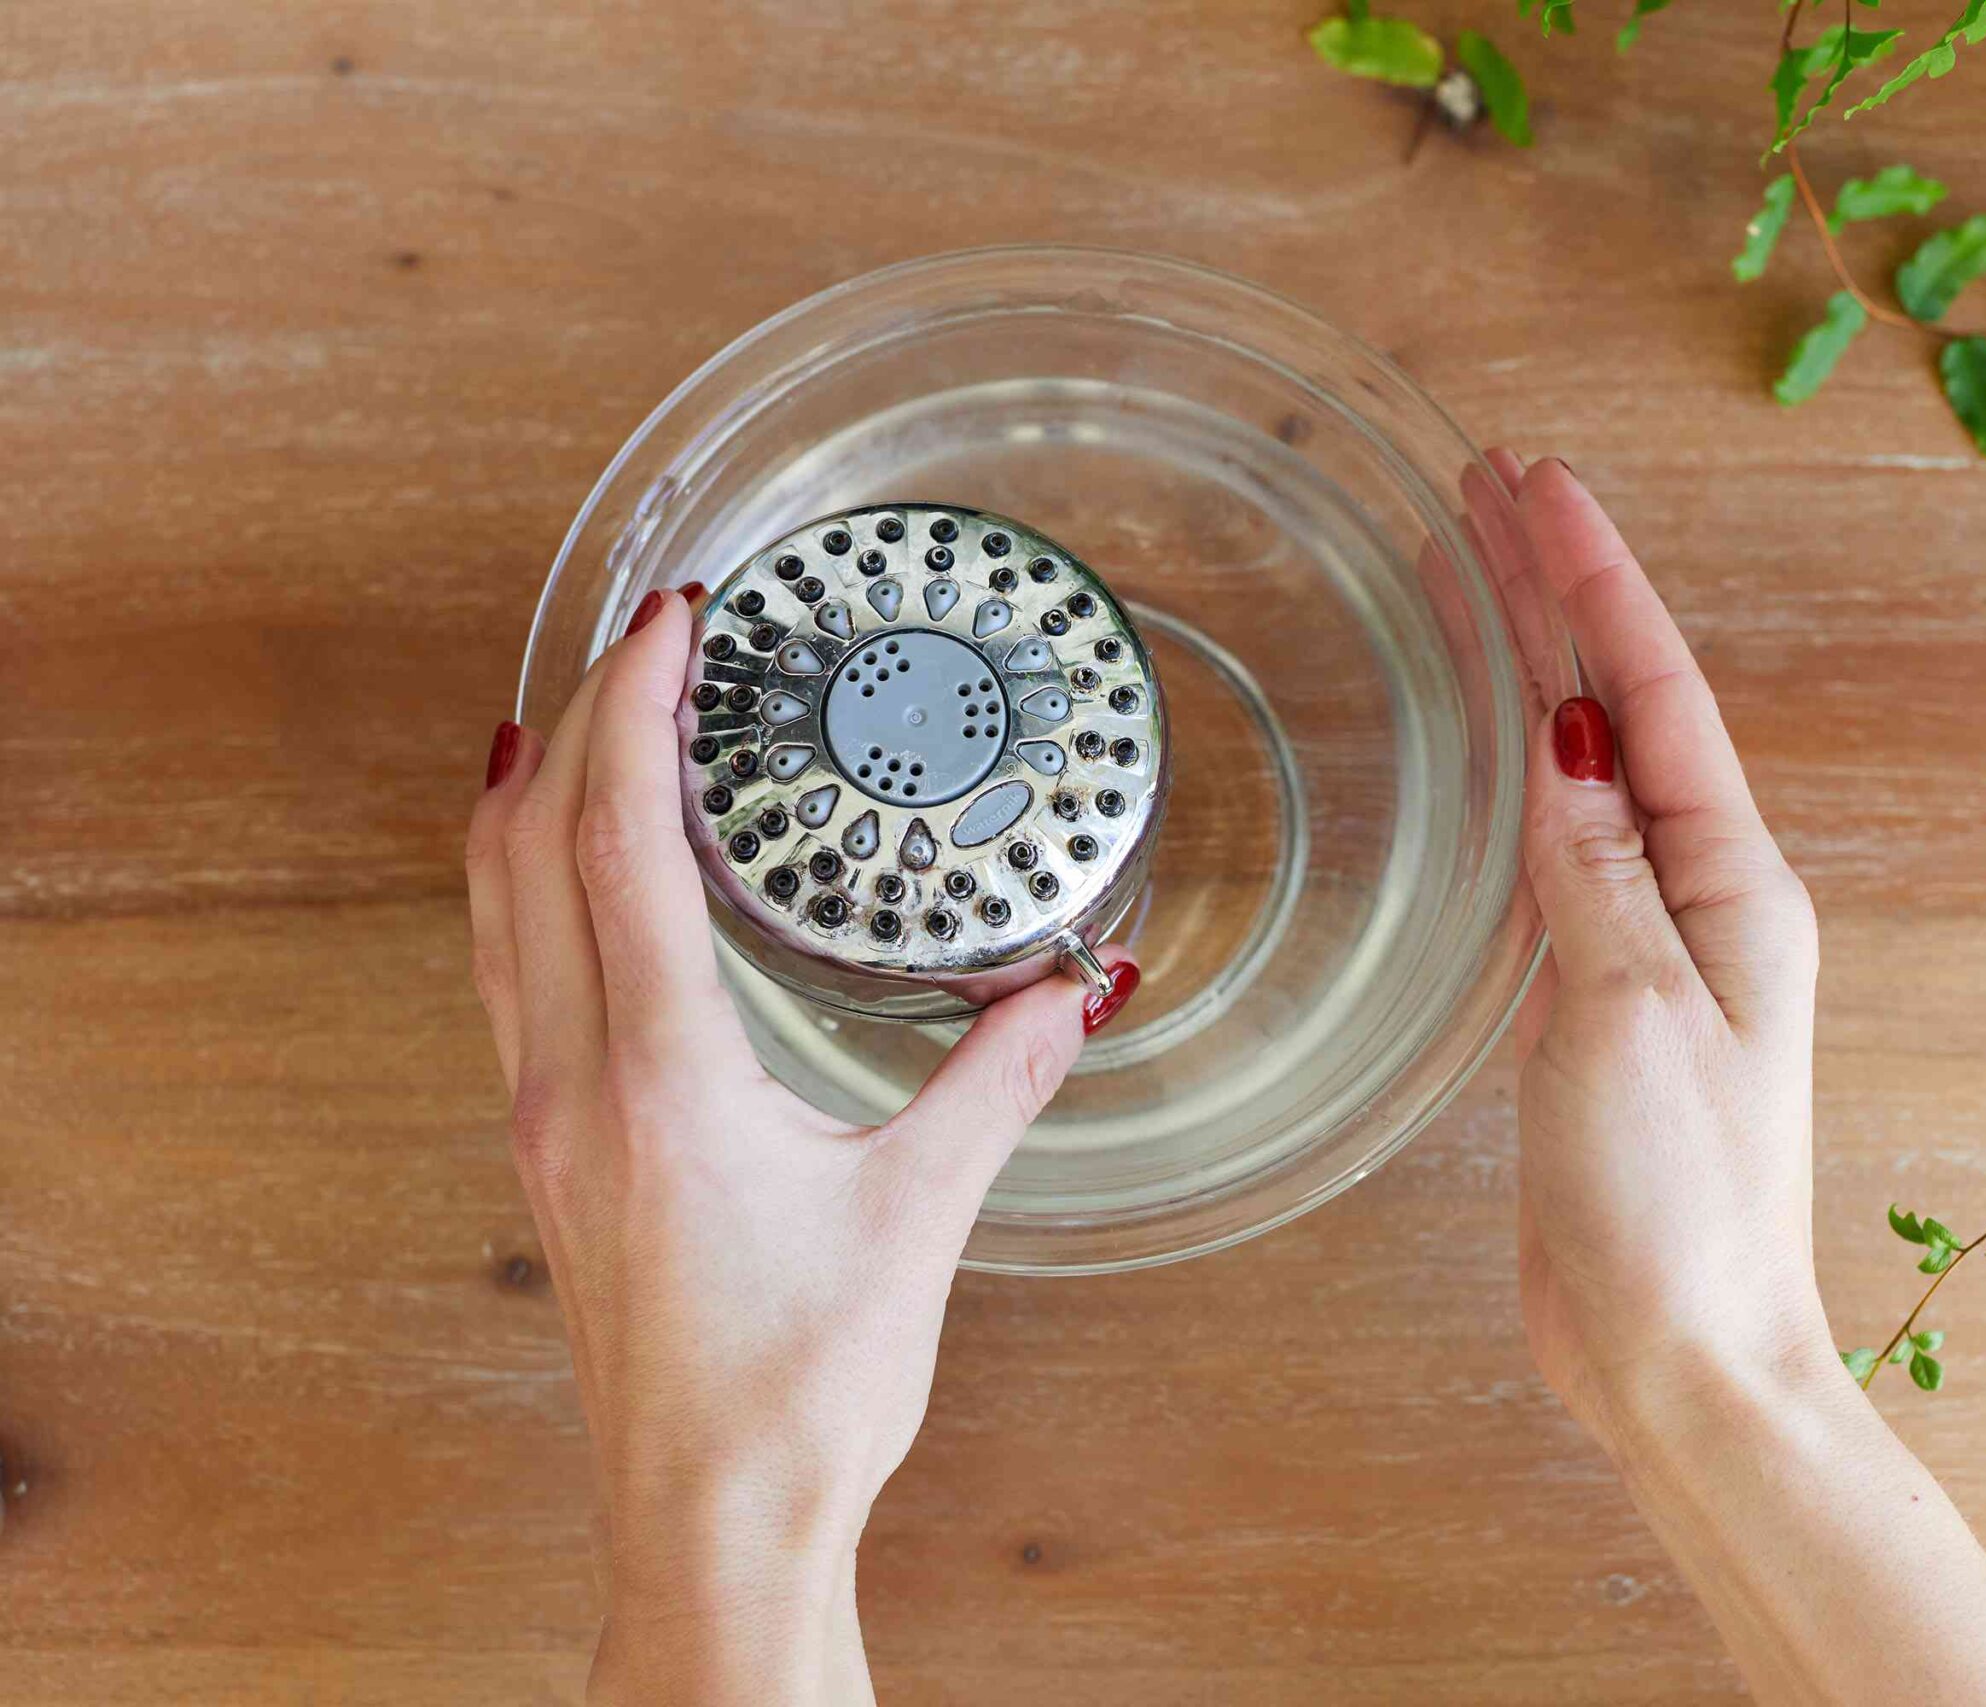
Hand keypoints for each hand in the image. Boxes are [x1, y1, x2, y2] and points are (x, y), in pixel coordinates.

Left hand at [465, 586, 1136, 1703]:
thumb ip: (996, 1086)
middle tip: (643, 636)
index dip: (635, 710)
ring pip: (494, 912)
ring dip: (531, 795)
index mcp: (657, 1081)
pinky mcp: (555, 1154)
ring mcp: (546, 1120)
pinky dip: (525, 882)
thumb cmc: (797, 1394)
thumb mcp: (920, 1218)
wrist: (711, 1522)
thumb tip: (1069, 992)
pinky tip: (568, 872)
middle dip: (576, 718)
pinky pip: (508, 973)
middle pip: (525, 852)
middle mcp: (573, 1085)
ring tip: (581, 713)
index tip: (675, 619)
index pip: (615, 846)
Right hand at [1488, 456, 1985, 1704]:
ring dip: (1541, 666)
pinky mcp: (1600, 1004)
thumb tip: (1563, 739)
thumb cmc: (1676, 1203)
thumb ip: (1595, 871)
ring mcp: (1653, 949)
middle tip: (1489, 489)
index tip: (1537, 483)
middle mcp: (1706, 901)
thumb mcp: (1629, 1014)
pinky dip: (1521, 772)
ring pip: (1589, 770)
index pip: (1654, 694)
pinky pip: (1562, 851)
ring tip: (1479, 574)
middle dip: (1562, 593)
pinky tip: (1495, 740)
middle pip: (1624, 709)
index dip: (1595, 580)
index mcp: (1737, 888)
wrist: (1680, 1355)